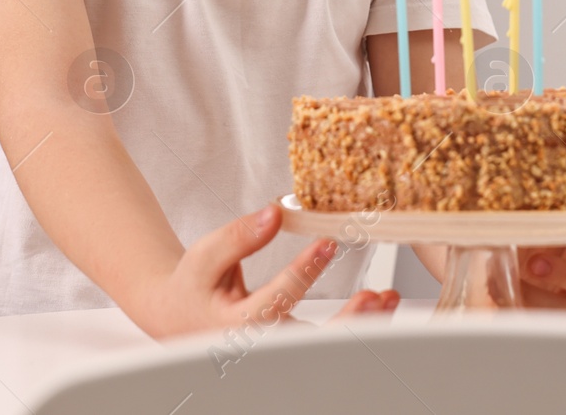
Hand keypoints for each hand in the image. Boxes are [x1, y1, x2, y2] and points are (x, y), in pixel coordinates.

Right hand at [127, 204, 396, 338]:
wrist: (180, 316)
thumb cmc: (196, 284)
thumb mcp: (206, 255)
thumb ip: (239, 237)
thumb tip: (274, 213)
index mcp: (234, 326)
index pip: (273, 302)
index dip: (303, 272)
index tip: (327, 243)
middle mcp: (260, 347)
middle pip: (307, 343)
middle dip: (345, 323)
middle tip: (372, 296)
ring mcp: (278, 352)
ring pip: (323, 347)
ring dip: (359, 325)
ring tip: (385, 298)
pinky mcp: (292, 348)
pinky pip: (327, 342)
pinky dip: (356, 324)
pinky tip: (378, 303)